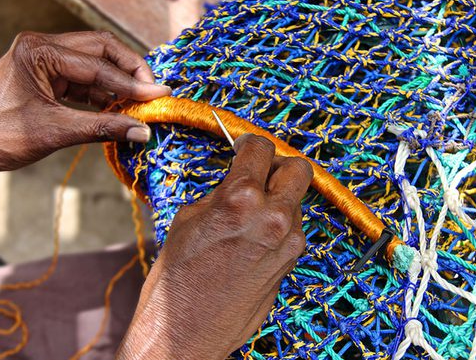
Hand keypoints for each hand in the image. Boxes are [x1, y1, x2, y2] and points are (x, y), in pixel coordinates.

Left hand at [0, 31, 169, 179]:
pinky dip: (105, 90)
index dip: (132, 83)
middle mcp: (42, 46)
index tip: (159, 94)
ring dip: (119, 80)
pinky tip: (121, 106)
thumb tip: (142, 131)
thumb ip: (103, 127)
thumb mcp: (56, 131)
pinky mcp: (49, 74)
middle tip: (154, 90)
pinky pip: (85, 77)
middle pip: (101, 48)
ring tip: (142, 99)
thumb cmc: (2, 137)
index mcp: (38, 51)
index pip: (97, 64)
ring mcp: (46, 58)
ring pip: (96, 61)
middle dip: (130, 70)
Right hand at [117, 134, 313, 359]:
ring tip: (252, 210)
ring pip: (297, 201)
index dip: (249, 142)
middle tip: (259, 172)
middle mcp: (274, 218)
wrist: (184, 332)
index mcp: (242, 199)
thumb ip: (222, 192)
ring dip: (280, 198)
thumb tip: (238, 177)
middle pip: (298, 170)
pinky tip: (255, 235)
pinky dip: (280, 224)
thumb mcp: (189, 219)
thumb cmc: (177, 278)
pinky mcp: (291, 264)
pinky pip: (293, 230)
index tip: (244, 146)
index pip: (262, 148)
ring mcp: (288, 243)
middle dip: (279, 165)